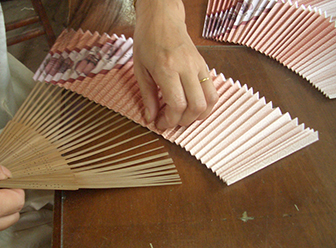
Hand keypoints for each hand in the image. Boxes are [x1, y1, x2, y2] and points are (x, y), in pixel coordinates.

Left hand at [133, 0, 217, 128]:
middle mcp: (186, 67)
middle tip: (171, 121)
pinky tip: (192, 105)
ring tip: (184, 116)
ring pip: (210, 100)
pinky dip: (206, 104)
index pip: (177, 104)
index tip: (161, 124)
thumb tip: (150, 117)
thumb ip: (147, 96)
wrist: (162, 19)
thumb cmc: (148, 41)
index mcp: (167, 68)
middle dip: (184, 121)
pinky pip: (213, 90)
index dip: (170, 121)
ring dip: (198, 115)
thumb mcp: (140, 69)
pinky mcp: (204, 65)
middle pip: (196, 106)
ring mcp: (198, 66)